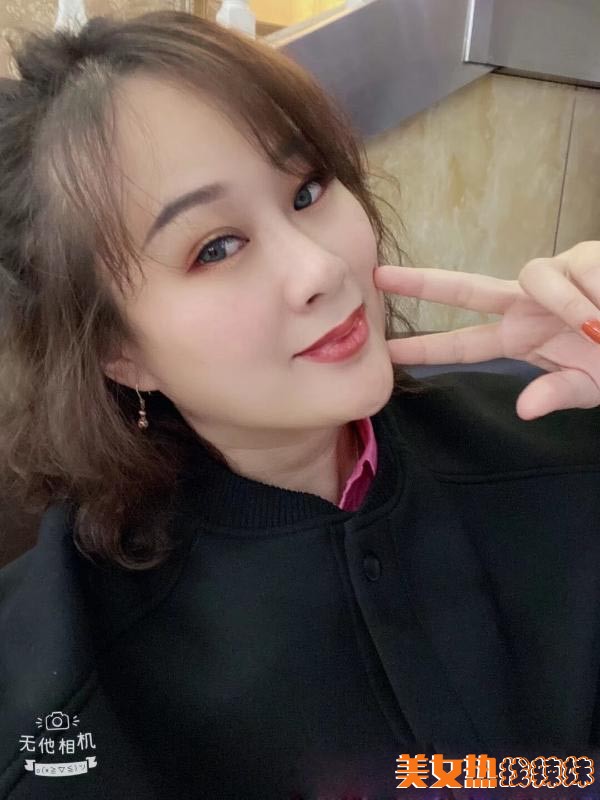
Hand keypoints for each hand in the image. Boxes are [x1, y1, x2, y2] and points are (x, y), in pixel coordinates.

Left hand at [374, 241, 599, 419]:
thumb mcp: (591, 386)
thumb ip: (558, 394)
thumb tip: (524, 408)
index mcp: (521, 339)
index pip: (464, 345)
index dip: (427, 348)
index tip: (389, 352)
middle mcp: (526, 306)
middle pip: (465, 290)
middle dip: (422, 283)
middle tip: (378, 277)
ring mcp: (551, 278)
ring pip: (532, 275)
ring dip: (564, 302)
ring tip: (598, 325)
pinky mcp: (581, 256)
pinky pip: (573, 271)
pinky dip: (592, 294)